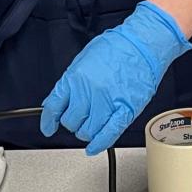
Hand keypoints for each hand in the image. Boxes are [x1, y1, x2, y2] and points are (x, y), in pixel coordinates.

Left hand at [40, 1, 191, 155]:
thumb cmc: (117, 47)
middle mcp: (88, 92)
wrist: (142, 43)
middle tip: (78, 119)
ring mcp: (107, 103)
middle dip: (72, 123)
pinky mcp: (125, 111)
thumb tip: (55, 100)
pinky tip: (93, 147)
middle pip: (70, 121)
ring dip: (86, 132)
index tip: (48, 127)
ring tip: (90, 126)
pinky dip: (99, 144)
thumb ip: (69, 82)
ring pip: (87, 131)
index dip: (48, 120)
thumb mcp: (83, 59)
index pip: (54, 106)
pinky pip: (108, 134)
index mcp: (75, 78)